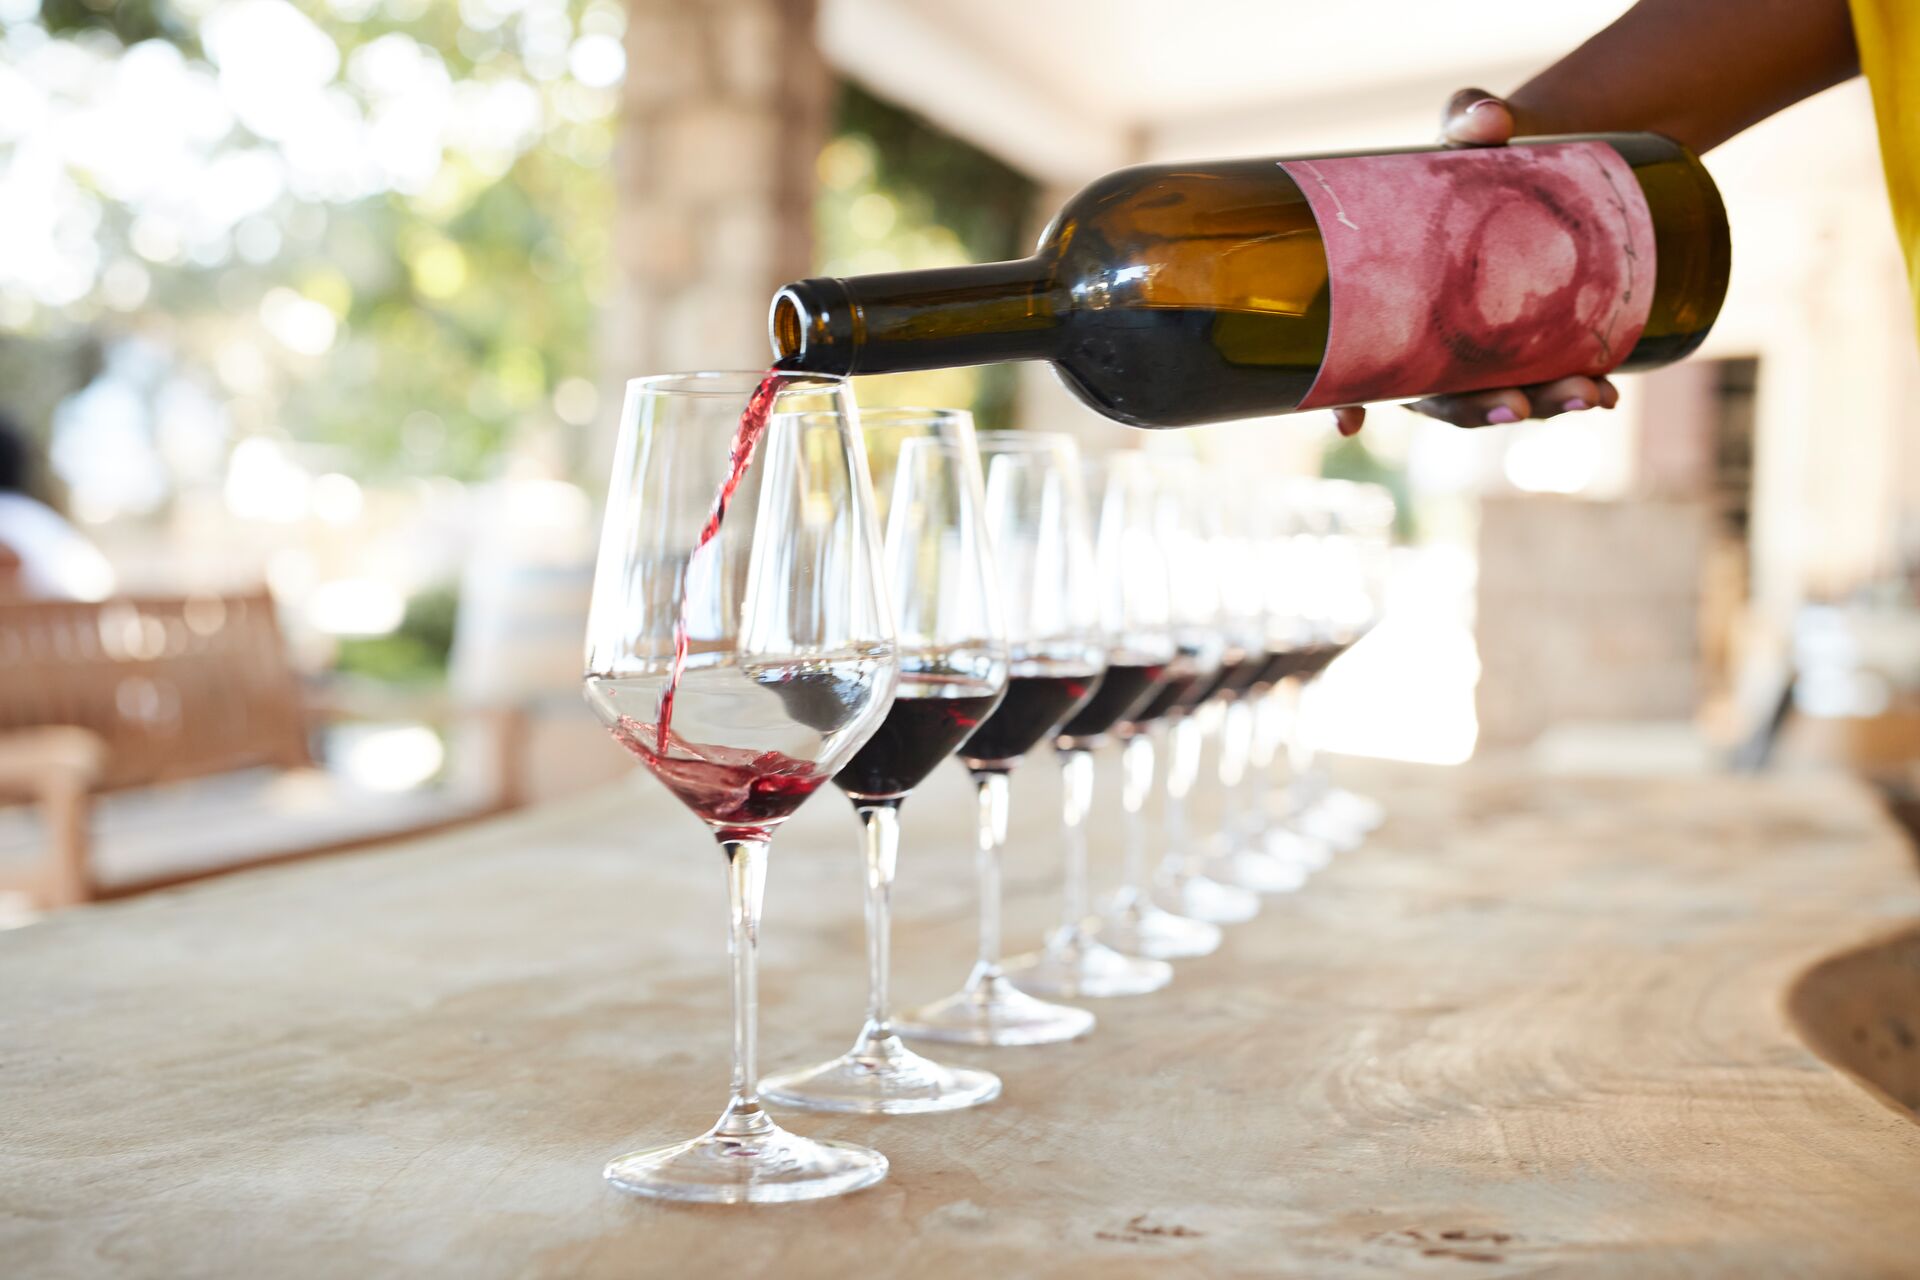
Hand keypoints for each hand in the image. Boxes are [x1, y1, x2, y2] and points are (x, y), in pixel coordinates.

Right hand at [1331, 88, 1617, 436]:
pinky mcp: (1533, 345)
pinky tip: (1608, 392)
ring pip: (1498, 398)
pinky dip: (1578, 391)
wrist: (1545, 158)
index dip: (1345, 400)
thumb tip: (1487, 118)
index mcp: (1392, 305)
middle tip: (1514, 407)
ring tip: (1588, 396)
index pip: (1355, 363)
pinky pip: (1547, 381)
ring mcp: (1482, 351)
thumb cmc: (1480, 154)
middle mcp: (1430, 342)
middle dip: (1478, 411)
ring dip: (1541, 406)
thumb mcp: (1469, 133)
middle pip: (1439, 398)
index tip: (1349, 423)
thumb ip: (1468, 118)